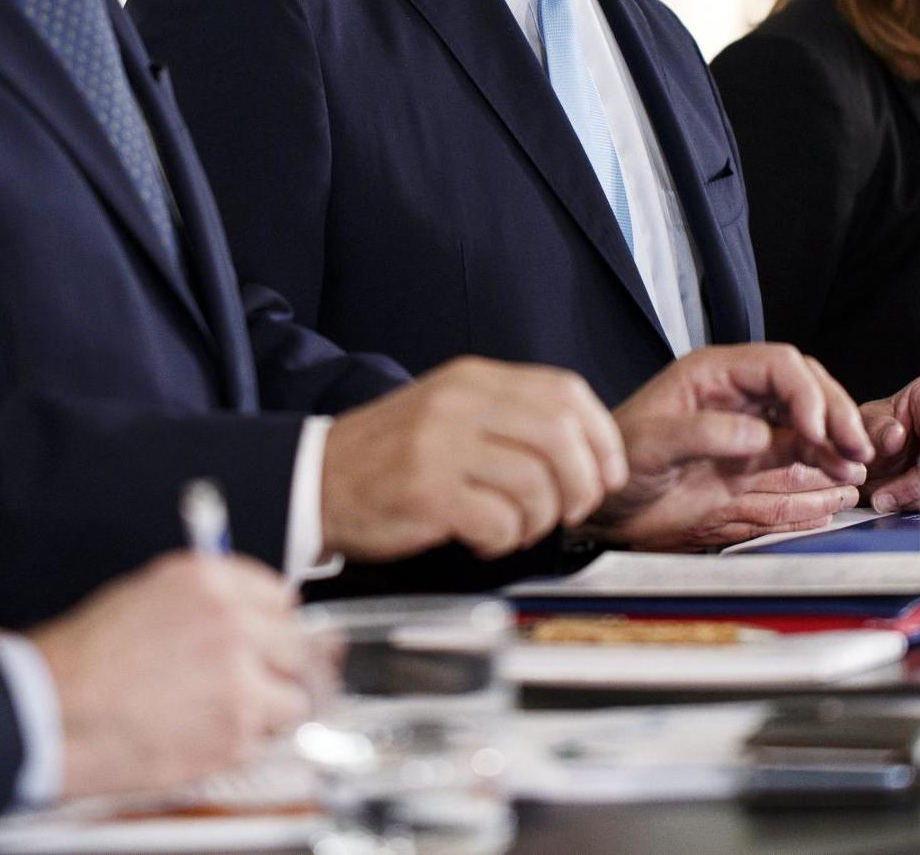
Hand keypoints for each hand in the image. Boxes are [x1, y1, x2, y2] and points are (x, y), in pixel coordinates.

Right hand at [24, 552, 315, 800]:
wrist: (56, 710)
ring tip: (234, 711)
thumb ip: (209, 598)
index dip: (273, 621)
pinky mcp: (236, 732)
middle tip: (263, 680)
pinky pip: (268, 736)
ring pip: (296, 694)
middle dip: (282, 665)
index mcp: (211, 581)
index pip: (281, 595)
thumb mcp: (149, 595)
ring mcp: (240, 679)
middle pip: (299, 644)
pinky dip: (249, 740)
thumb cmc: (89, 657)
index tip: (269, 637)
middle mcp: (234, 623)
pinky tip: (211, 732)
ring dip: (273, 706)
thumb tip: (252, 609)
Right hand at [321, 358, 626, 560]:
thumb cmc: (390, 455)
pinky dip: (503, 540)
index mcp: (472, 379)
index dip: (600, 438)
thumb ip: (510, 418)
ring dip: (538, 520)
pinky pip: (499, 521)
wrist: (315, 479)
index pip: (567, 392)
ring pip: (537, 483)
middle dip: (582, 484)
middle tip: (569, 511)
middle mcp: (459, 403)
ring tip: (513, 527)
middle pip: (562, 435)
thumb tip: (586, 449)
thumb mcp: (450, 412)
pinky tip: (481, 539)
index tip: (604, 474)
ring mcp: (441, 445)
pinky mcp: (427, 492)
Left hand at [587, 343, 872, 547]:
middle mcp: (737, 395)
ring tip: (854, 467)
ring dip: (835, 441)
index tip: (816, 430)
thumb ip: (703, 434)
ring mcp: (748, 429)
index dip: (806, 394)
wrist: (605, 506)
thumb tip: (759, 435)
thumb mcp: (651, 443)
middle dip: (834, 413)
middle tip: (855, 447)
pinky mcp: (753, 464)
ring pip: (808, 422)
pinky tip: (840, 481)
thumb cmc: (618, 461)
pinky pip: (798, 457)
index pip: (779, 365)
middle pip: (804, 388)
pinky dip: (823, 467)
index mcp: (713, 373)